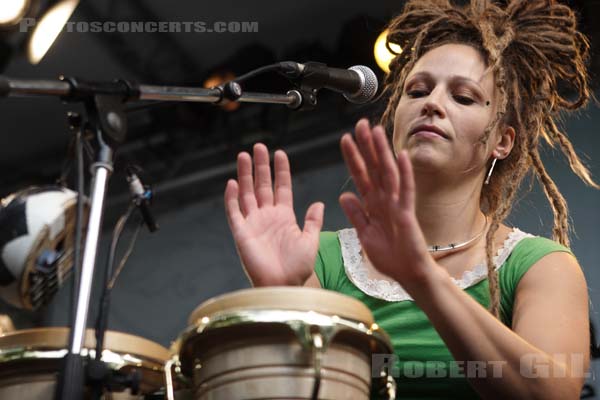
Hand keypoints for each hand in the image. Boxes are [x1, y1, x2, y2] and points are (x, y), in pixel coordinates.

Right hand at [224, 143, 323, 285]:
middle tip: (258, 146)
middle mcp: (267, 216)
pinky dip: (232, 198)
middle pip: (262, 185)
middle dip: (260, 166)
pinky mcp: (242, 233)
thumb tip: (319, 203)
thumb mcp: (310, 241)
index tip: (279, 153)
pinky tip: (232, 183)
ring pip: (247, 194)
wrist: (285, 285)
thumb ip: (313, 221)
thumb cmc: (299, 267)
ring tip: (243, 156)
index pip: (281, 187)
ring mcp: (253, 223)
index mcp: (284, 216)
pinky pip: (235, 213)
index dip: (280, 171)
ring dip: (244, 175)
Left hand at [339, 119, 441, 291]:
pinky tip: (401, 156)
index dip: (353, 157)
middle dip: (366, 146)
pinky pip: (406, 191)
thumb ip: (356, 214)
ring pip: (388, 173)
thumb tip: (344, 195)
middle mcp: (385, 200)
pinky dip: (404, 174)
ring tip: (377, 131)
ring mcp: (397, 204)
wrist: (407, 274)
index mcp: (373, 205)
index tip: (344, 139)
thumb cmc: (389, 256)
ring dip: (382, 152)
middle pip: (373, 168)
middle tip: (360, 124)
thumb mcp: (364, 234)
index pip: (360, 175)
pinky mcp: (407, 214)